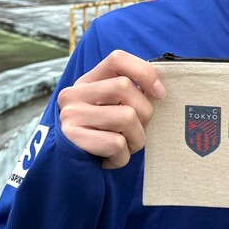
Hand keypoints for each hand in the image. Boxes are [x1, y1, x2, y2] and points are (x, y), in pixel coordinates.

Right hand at [57, 50, 165, 168]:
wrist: (69, 168)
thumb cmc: (100, 137)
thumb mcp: (111, 110)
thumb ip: (129, 95)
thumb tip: (158, 91)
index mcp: (87, 82)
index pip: (117, 59)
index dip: (144, 72)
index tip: (159, 93)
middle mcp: (74, 94)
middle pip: (125, 87)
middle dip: (143, 114)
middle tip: (136, 131)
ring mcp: (71, 114)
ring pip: (126, 117)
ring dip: (135, 139)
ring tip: (124, 147)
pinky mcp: (72, 138)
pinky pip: (116, 143)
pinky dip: (122, 157)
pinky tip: (111, 159)